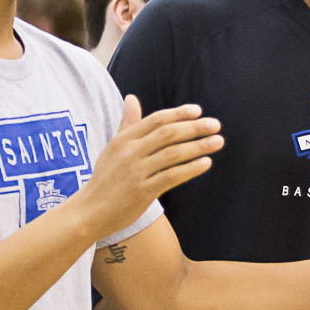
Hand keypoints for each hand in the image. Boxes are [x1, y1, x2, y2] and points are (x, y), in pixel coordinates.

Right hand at [78, 96, 223, 237]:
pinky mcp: (143, 192)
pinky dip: (190, 169)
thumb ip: (128, 124)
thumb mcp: (114, 147)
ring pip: (172, 154)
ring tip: (218, 142)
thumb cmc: (106, 178)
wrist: (91, 211)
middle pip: (167, 134)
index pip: (156, 120)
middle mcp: (130, 153)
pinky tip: (206, 163)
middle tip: (216, 125)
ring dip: (198, 147)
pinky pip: (171, 177)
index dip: (178, 114)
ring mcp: (136, 172)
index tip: (198, 110)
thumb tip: (132, 98)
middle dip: (194, 128)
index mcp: (124, 139)